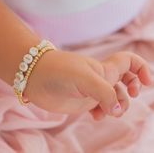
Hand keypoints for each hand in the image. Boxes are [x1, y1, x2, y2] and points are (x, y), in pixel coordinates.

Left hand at [24, 50, 151, 116]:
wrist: (35, 77)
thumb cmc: (59, 71)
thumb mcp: (85, 78)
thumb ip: (104, 93)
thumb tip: (116, 110)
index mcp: (104, 68)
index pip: (129, 61)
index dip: (142, 69)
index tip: (147, 83)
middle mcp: (100, 78)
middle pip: (126, 81)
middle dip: (131, 91)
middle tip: (129, 96)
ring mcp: (91, 90)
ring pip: (114, 98)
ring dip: (117, 107)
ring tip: (106, 111)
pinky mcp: (81, 101)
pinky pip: (99, 108)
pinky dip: (102, 114)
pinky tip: (94, 116)